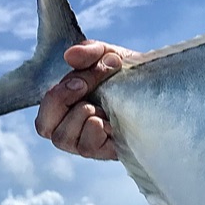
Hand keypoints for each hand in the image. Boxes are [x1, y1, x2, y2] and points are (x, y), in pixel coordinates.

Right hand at [34, 41, 138, 159]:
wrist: (160, 88)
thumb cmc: (127, 75)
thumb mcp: (108, 55)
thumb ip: (88, 52)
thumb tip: (70, 56)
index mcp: (65, 108)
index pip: (44, 112)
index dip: (56, 96)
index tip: (80, 81)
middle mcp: (72, 128)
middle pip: (45, 128)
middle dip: (61, 103)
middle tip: (85, 88)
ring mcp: (88, 143)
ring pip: (64, 140)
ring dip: (82, 118)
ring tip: (102, 108)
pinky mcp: (107, 152)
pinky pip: (88, 148)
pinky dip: (97, 132)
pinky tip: (111, 122)